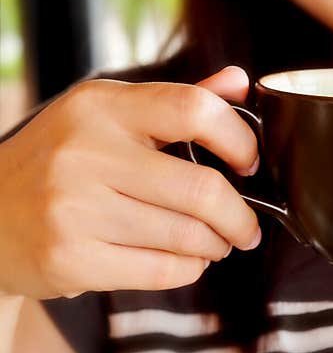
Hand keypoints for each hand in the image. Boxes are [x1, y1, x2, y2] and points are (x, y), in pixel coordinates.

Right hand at [0, 66, 261, 298]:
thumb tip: (239, 82)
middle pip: (201, 189)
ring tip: (215, 243)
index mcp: (100, 107)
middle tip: (246, 228)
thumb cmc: (62, 163)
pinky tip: (185, 260)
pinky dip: (189, 269)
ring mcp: (72, 208)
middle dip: (239, 217)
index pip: (193, 109)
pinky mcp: (70, 259)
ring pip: (187, 236)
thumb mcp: (106, 117)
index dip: (239, 139)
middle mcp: (83, 153)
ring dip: (216, 246)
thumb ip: (176, 101)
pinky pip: (162, 271)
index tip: (249, 164)